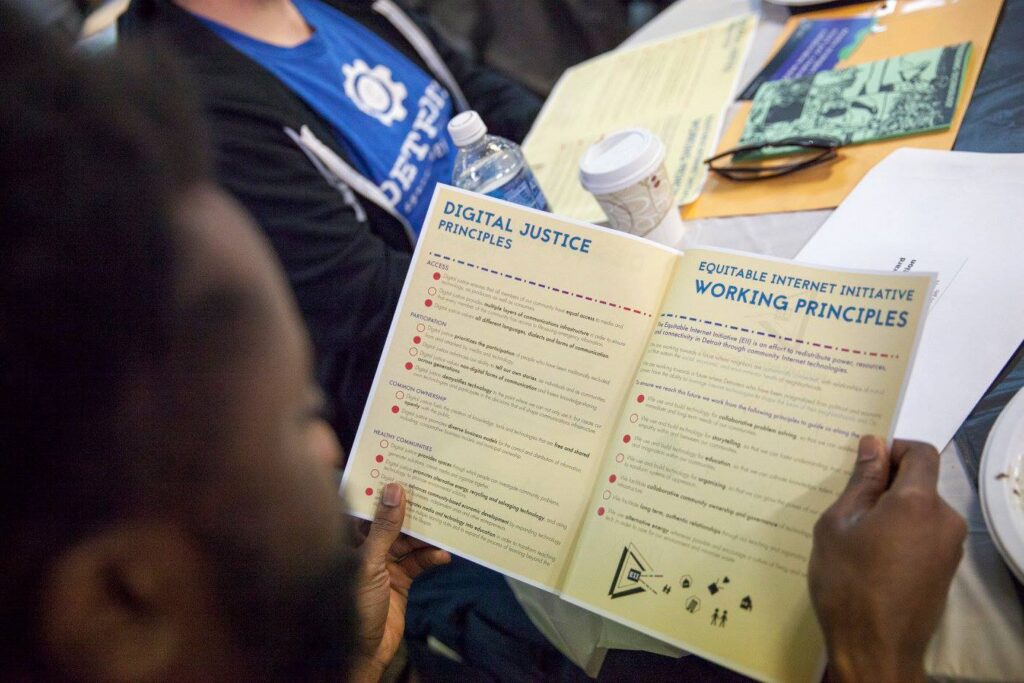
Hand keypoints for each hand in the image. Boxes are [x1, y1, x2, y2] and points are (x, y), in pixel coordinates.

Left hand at [349, 483, 450, 681]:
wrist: (365, 652)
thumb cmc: (356, 605)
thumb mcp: (370, 562)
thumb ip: (385, 528)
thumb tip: (394, 490)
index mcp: (350, 539)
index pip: (365, 507)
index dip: (381, 488)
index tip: (401, 467)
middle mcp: (366, 547)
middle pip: (391, 521)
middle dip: (410, 509)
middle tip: (433, 490)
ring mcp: (385, 563)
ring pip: (408, 540)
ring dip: (425, 535)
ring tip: (445, 521)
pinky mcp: (401, 579)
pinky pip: (419, 562)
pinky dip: (431, 557)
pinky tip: (443, 554)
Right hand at [809, 437, 966, 682]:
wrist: (874, 648)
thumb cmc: (847, 582)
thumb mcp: (838, 525)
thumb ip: (860, 482)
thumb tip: (873, 445)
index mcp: (917, 502)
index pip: (920, 453)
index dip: (893, 449)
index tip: (863, 464)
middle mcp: (944, 520)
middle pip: (921, 483)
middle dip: (888, 485)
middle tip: (848, 504)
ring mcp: (950, 548)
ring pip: (921, 511)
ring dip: (893, 512)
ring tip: (856, 536)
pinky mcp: (946, 570)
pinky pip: (924, 536)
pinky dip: (901, 535)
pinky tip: (871, 558)